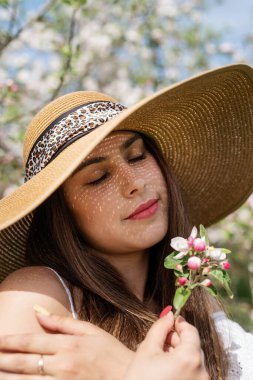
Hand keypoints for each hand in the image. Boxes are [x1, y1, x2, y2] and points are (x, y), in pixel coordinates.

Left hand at [0, 311, 132, 379]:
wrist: (131, 378)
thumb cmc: (111, 353)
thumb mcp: (91, 331)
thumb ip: (62, 322)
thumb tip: (37, 311)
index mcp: (69, 345)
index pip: (32, 342)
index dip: (10, 341)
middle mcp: (63, 364)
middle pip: (24, 363)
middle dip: (3, 359)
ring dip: (9, 376)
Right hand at [124, 312, 208, 379]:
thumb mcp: (147, 350)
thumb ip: (160, 328)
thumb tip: (169, 314)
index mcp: (190, 358)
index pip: (191, 331)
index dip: (180, 324)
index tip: (170, 322)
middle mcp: (202, 373)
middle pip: (193, 346)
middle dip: (178, 340)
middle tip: (162, 341)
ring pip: (194, 361)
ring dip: (180, 355)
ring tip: (161, 358)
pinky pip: (194, 374)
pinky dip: (183, 368)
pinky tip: (166, 371)